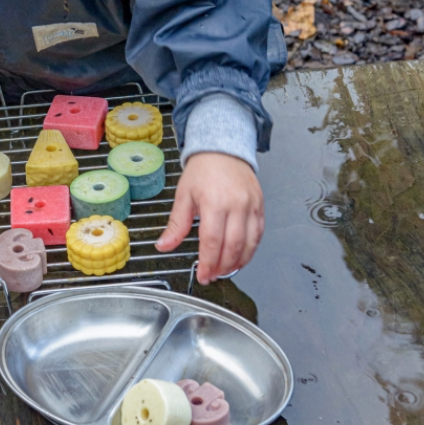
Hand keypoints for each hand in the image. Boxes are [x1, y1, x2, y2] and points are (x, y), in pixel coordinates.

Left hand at [155, 152, 263, 284]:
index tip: (202, 275)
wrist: (223, 149)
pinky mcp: (260, 206)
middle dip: (222, 267)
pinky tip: (240, 257)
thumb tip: (163, 246)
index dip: (207, 263)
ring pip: (249, 244)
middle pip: (232, 246)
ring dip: (238, 262)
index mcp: (214, 202)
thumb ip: (176, 225)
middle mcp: (236, 205)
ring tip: (224, 270)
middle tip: (212, 275)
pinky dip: (250, 250)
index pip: (212, 241)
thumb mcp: (183, 195)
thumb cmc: (203, 170)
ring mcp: (251, 206)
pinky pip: (259, 234)